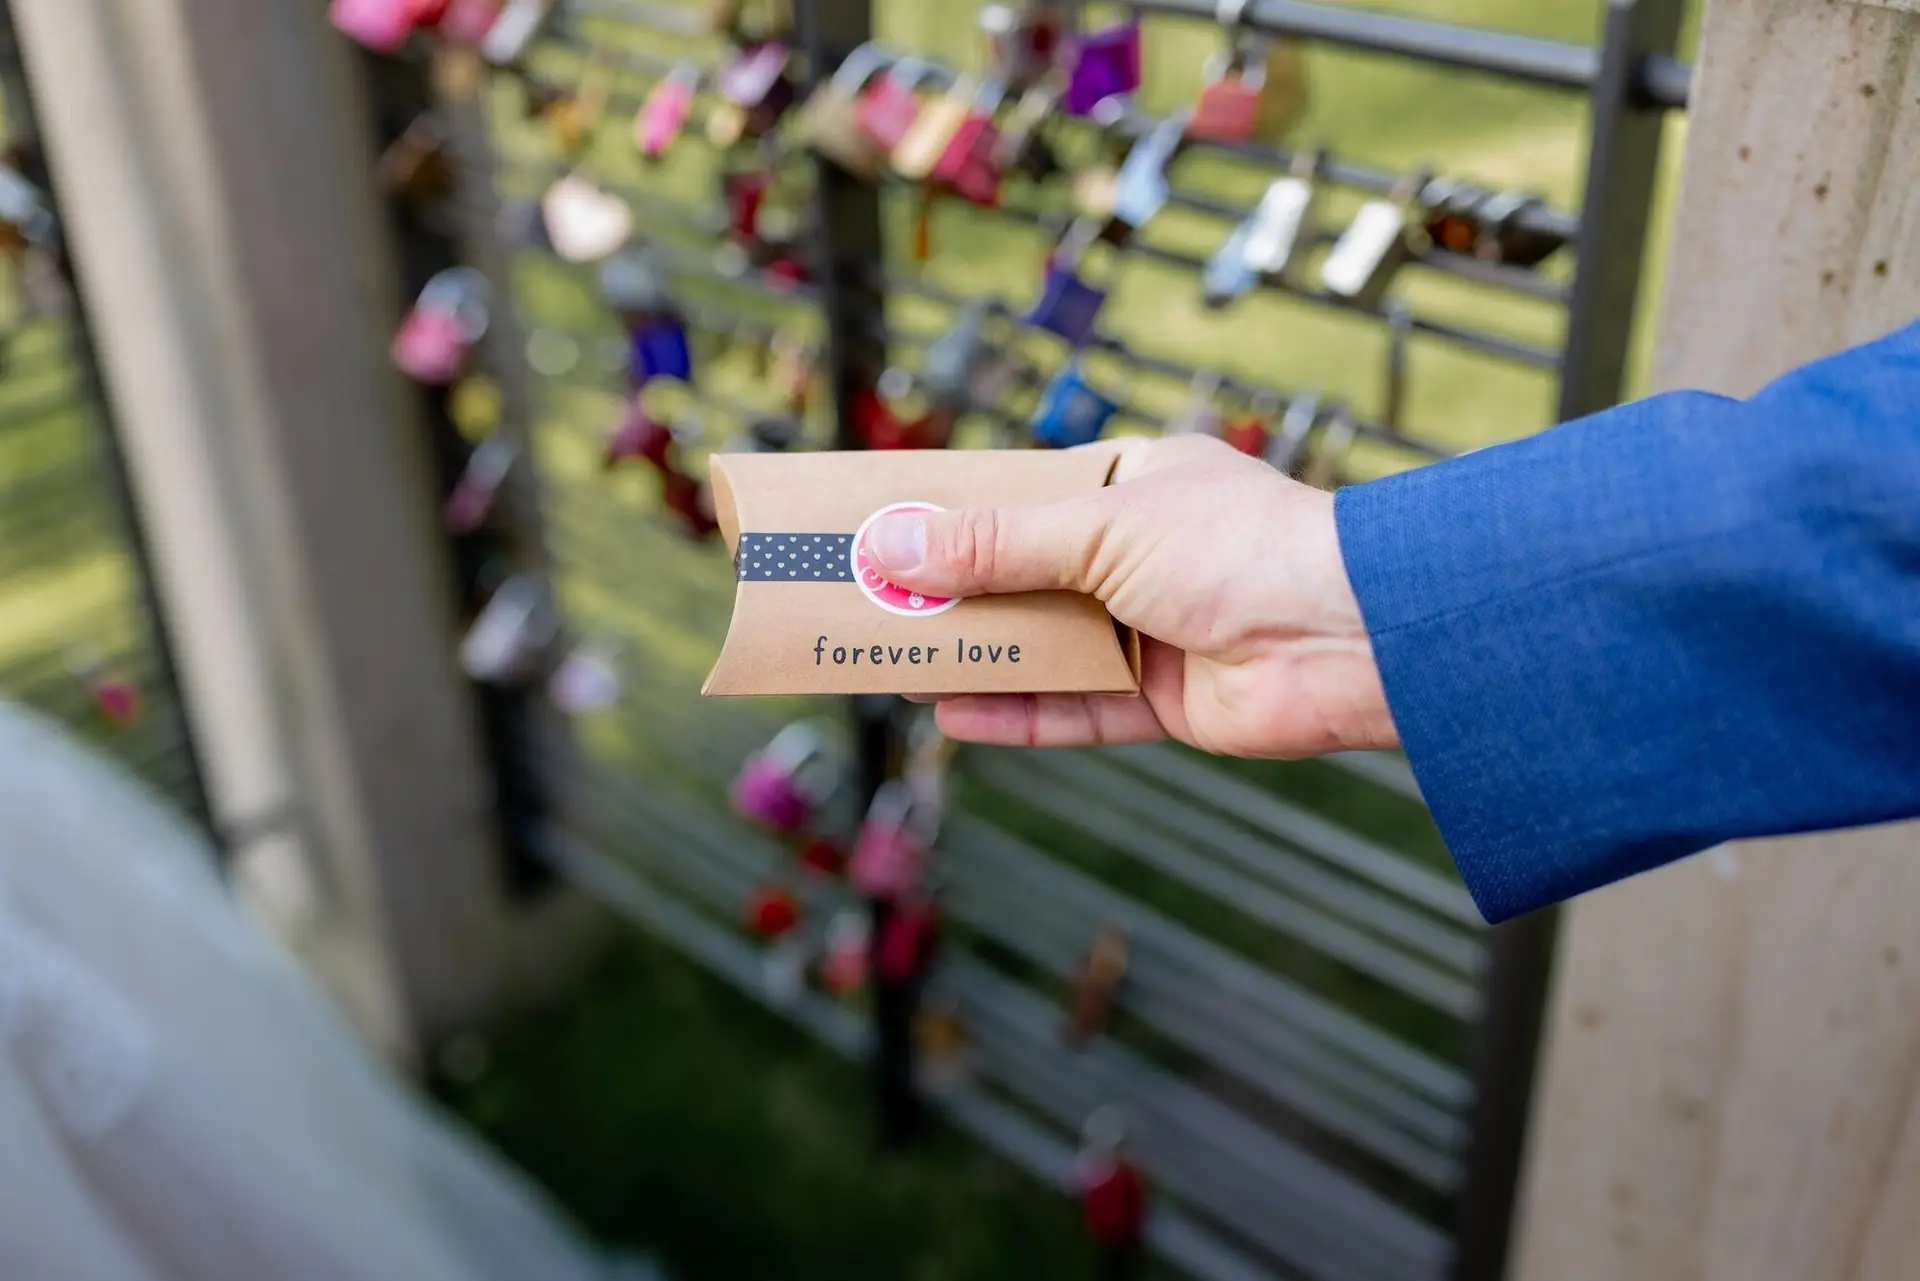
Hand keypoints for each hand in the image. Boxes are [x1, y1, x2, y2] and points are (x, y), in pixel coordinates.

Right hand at [865, 434, 1399, 757]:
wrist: (1351, 634)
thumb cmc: (1243, 547)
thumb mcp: (1100, 530)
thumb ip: (996, 546)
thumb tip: (897, 549)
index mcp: (1135, 487)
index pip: (1024, 499)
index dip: (955, 518)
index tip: (887, 530)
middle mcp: (1142, 557)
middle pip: (1025, 579)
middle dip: (954, 596)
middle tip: (870, 605)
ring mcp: (1154, 631)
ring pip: (1045, 649)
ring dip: (976, 657)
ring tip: (893, 662)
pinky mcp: (1166, 701)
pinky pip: (1076, 710)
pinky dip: (1017, 714)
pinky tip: (954, 713)